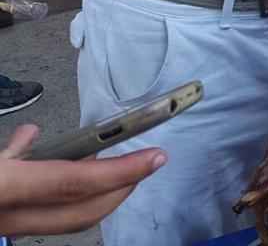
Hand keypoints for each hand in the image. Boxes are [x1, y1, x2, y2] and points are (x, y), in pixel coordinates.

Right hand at [0, 125, 166, 236]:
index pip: (74, 183)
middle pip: (82, 212)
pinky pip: (48, 221)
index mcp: (3, 187)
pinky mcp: (6, 231)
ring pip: (69, 221)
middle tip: (147, 163)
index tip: (155, 158)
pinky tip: (81, 177)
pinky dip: (72, 201)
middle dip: (122, 189)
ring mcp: (8, 229)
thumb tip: (32, 133)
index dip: (120, 172)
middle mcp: (10, 217)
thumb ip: (11, 148)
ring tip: (122, 168)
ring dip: (101, 195)